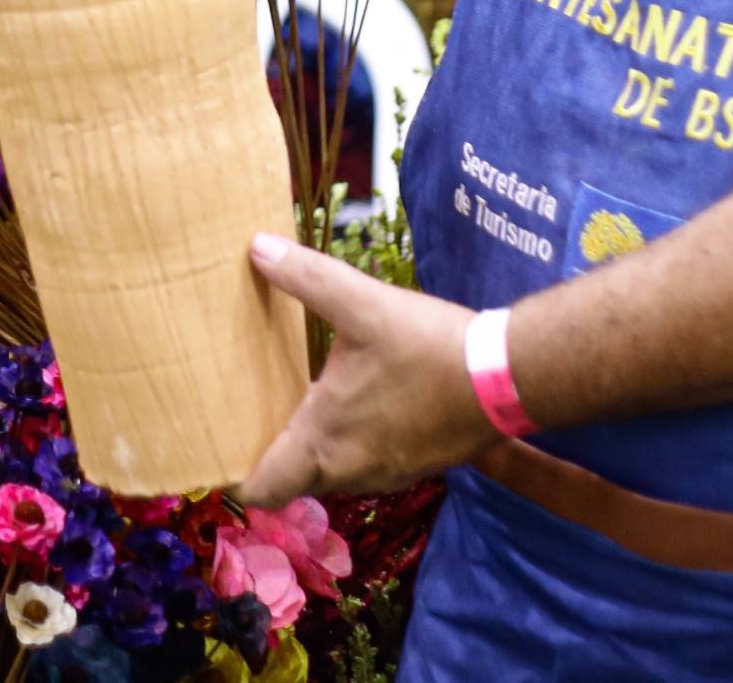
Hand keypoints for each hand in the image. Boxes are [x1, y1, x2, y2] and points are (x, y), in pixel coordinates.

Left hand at [234, 234, 497, 506]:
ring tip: (306, 404)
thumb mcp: (362, 302)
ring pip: (333, 475)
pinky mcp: (415, 466)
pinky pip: (366, 466)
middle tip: (261, 412)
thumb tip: (256, 246)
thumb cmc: (427, 345)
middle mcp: (348, 470)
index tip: (227, 447)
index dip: (241, 476)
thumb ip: (307, 276)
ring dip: (318, 449)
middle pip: (295, 480)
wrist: (506, 374)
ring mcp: (385, 474)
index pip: (265, 488)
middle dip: (278, 455)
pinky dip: (353, 446)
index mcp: (323, 440)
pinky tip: (359, 405)